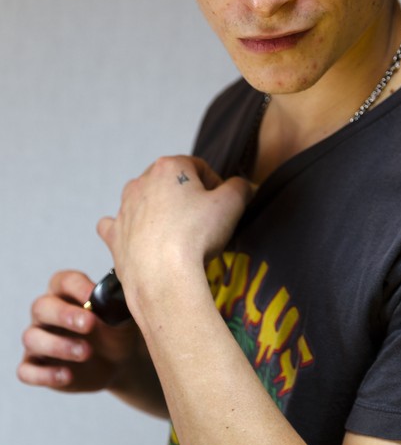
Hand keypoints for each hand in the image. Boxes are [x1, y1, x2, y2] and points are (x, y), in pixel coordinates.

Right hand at [18, 270, 139, 391]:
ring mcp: (38, 340)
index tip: (94, 297)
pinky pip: (27, 370)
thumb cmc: (115, 329)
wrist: (118, 362)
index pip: (65, 281)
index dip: (78, 288)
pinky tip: (68, 375)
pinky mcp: (35, 367)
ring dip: (58, 346)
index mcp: (66, 292)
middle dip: (64, 315)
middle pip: (42, 307)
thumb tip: (117, 295)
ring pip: (32, 338)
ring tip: (86, 352)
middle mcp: (47, 313)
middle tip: (89, 324)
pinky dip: (44, 374)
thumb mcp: (122, 315)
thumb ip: (117, 303)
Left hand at [95, 156, 254, 320]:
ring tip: (178, 235)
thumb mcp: (231, 204)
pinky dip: (129, 229)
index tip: (222, 205)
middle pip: (170, 183)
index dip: (215, 185)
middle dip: (187, 198)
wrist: (163, 278)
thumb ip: (240, 187)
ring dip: (160, 212)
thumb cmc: (196, 235)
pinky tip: (141, 238)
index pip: (199, 167)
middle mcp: (141, 182)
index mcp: (169, 167)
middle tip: (203, 221)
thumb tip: (243, 185)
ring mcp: (124, 209)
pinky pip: (118, 224)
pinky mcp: (114, 235)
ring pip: (145, 201)